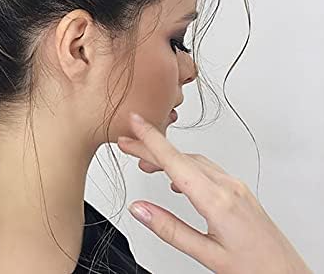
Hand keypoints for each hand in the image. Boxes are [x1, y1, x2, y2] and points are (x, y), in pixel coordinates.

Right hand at [117, 112, 312, 273]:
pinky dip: (184, 165)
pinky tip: (175, 175)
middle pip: (181, 157)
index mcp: (217, 200)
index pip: (176, 161)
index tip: (135, 122)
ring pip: (193, 160)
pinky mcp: (238, 189)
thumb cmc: (255, 268)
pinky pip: (205, 168)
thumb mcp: (206, 255)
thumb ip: (169, 229)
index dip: (152, 139)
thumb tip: (140, 209)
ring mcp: (234, 185)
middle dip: (151, 146)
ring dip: (167, 156)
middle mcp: (227, 186)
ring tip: (144, 160)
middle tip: (126, 142)